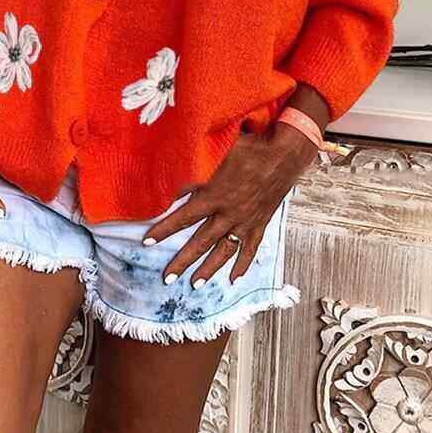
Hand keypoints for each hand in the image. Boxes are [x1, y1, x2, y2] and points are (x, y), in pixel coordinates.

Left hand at [142, 124, 317, 286]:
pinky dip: (243, 264)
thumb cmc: (249, 148)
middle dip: (182, 261)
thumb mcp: (217, 154)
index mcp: (215, 196)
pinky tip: (235, 279)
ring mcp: (246, 221)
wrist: (284, 155)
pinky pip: (250, 248)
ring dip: (209, 269)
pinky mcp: (260, 223)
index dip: (163, 230)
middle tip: (167, 278)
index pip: (183, 217)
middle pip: (201, 242)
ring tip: (195, 285)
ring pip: (224, 251)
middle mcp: (229, 213)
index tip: (147, 243)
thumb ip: (193, 168)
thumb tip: (169, 176)